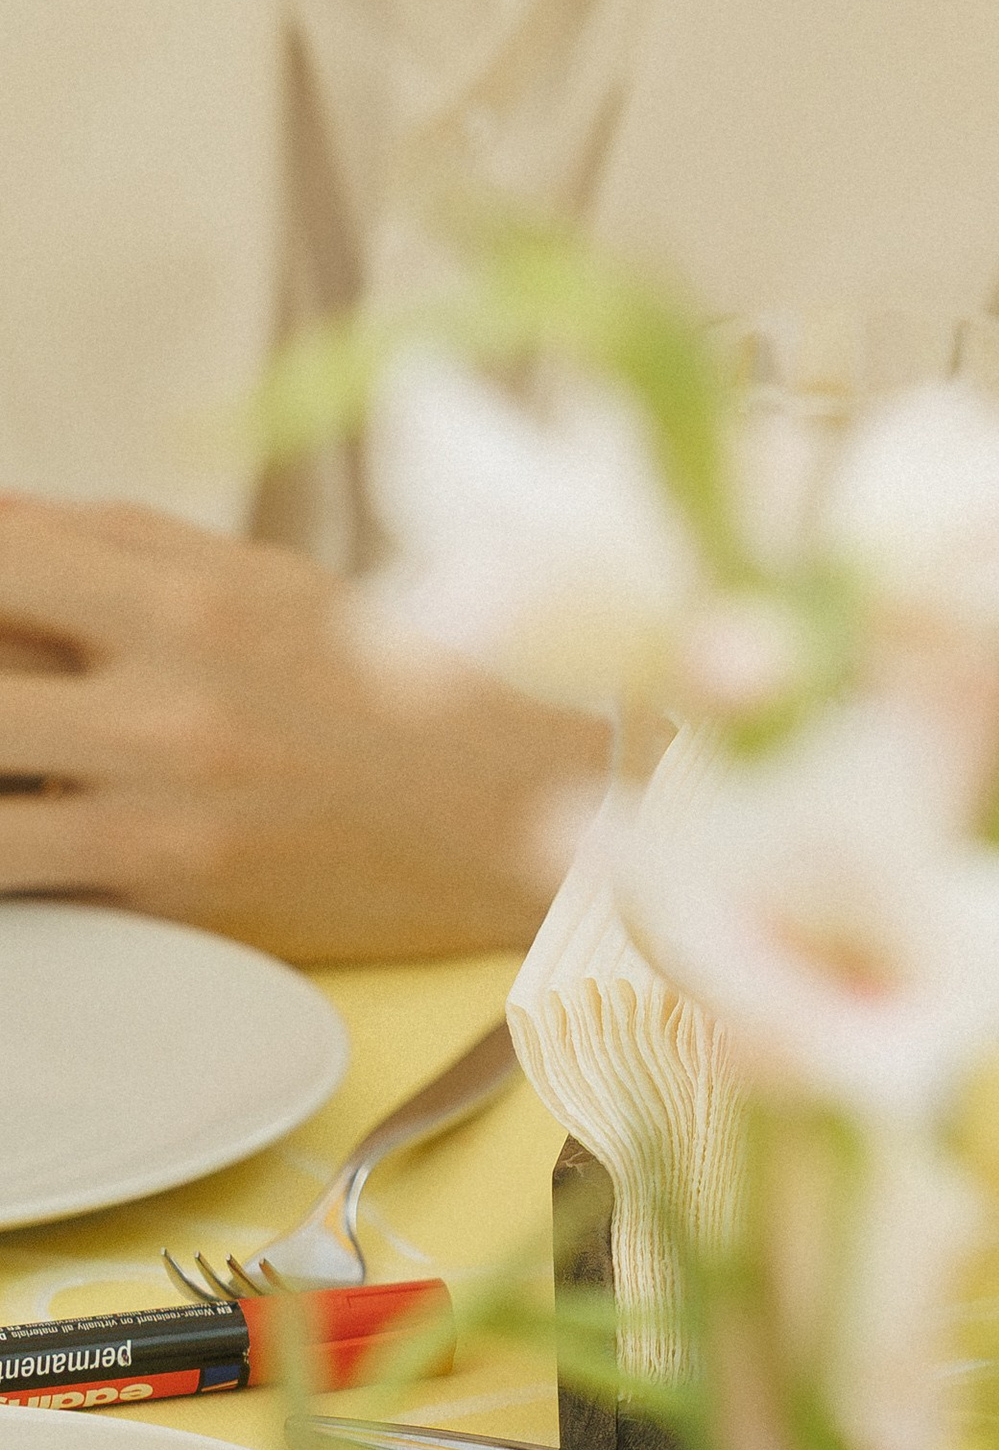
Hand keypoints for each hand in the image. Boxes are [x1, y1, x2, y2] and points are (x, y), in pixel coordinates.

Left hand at [0, 495, 608, 959]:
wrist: (500, 815)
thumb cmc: (381, 679)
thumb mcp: (265, 580)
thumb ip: (124, 543)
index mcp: (194, 599)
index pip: (5, 552)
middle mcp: (170, 704)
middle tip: (16, 687)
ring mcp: (161, 814)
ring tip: (17, 757)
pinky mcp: (162, 905)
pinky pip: (17, 880)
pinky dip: (5, 852)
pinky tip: (24, 821)